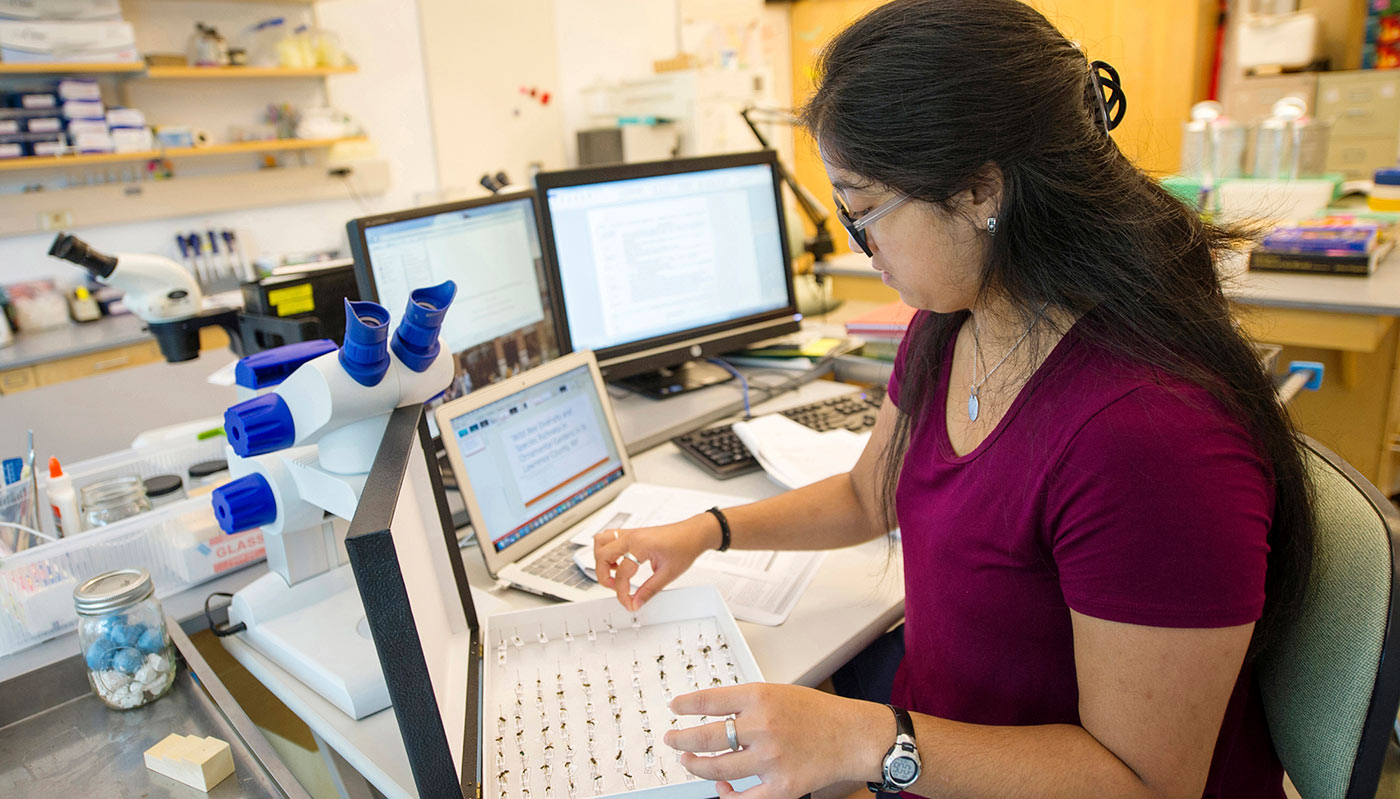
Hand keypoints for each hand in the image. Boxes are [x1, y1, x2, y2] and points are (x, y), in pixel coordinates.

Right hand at [592, 514, 715, 610]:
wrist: (693, 534)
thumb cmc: (685, 546)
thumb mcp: (668, 574)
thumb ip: (649, 590)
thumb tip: (636, 602)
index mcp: (640, 545)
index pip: (622, 574)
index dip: (623, 594)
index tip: (629, 603)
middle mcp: (631, 536)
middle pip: (602, 556)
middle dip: (604, 577)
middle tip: (617, 589)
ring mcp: (630, 533)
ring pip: (600, 542)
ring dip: (601, 560)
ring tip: (613, 574)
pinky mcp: (631, 533)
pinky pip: (609, 538)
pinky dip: (607, 551)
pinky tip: (618, 563)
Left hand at [664, 683, 889, 798]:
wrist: (853, 736)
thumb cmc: (819, 714)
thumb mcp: (779, 693)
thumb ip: (747, 703)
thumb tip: (713, 713)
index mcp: (761, 697)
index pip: (709, 701)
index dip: (686, 705)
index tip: (674, 708)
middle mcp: (763, 726)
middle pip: (706, 736)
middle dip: (681, 739)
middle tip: (671, 739)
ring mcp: (771, 758)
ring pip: (717, 768)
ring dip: (696, 766)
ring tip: (688, 760)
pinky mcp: (782, 785)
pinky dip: (726, 796)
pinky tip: (720, 789)